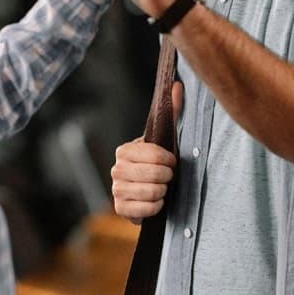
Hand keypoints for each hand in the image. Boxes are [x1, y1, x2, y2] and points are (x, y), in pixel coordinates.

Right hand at [110, 82, 183, 221]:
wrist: (153, 192)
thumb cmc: (160, 164)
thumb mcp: (167, 139)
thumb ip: (172, 113)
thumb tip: (177, 85)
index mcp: (125, 150)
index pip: (153, 154)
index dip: (168, 159)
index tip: (172, 161)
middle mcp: (116, 169)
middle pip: (153, 174)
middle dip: (168, 177)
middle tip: (169, 177)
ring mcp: (116, 190)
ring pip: (151, 192)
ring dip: (163, 191)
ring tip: (162, 188)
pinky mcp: (120, 209)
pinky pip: (145, 210)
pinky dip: (156, 207)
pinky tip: (157, 202)